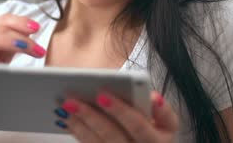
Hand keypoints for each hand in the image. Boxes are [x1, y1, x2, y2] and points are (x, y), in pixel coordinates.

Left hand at [54, 90, 179, 142]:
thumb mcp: (166, 120)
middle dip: (91, 116)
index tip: (102, 94)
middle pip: (113, 135)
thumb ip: (158, 107)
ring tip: (66, 105)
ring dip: (79, 124)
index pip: (138, 126)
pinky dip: (78, 132)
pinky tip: (68, 119)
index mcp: (160, 140)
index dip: (120, 111)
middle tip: (72, 99)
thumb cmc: (157, 130)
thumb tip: (153, 98)